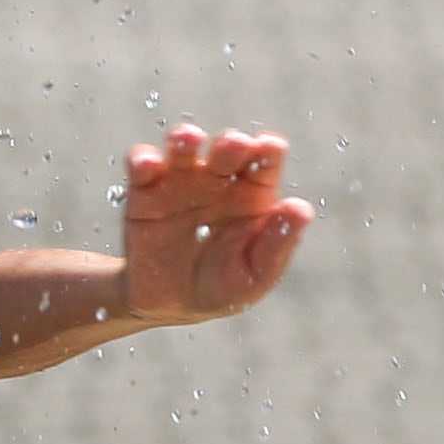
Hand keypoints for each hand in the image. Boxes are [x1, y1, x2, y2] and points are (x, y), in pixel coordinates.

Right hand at [120, 126, 313, 323]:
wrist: (168, 304)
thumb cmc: (223, 287)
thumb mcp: (255, 274)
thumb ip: (278, 244)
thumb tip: (300, 209)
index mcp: (254, 194)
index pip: (266, 162)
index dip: (269, 151)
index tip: (270, 147)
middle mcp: (219, 179)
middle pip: (227, 149)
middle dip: (231, 143)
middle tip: (234, 145)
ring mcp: (181, 181)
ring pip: (184, 148)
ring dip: (185, 139)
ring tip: (187, 139)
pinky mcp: (145, 191)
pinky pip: (143, 166)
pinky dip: (143, 160)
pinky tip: (149, 165)